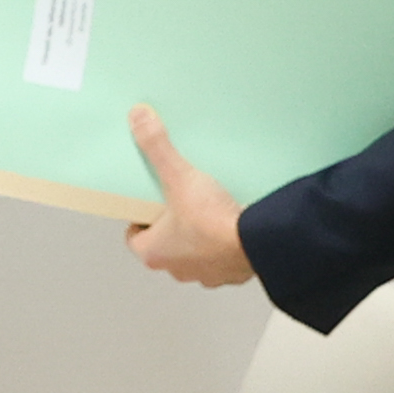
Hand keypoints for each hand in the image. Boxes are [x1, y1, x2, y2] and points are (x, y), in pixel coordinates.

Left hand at [121, 108, 253, 287]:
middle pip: (165, 246)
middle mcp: (176, 269)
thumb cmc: (211, 220)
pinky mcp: (232, 273)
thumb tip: (137, 117)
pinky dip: (224, 245)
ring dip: (198, 237)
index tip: (148, 202)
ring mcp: (206, 275)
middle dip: (170, 226)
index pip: (135, 239)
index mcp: (154, 253)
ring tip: (208, 210)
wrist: (258, 242)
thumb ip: (157, 147)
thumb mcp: (179, 176)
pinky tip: (233, 224)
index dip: (140, 220)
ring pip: (194, 255)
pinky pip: (223, 259)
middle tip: (179, 201)